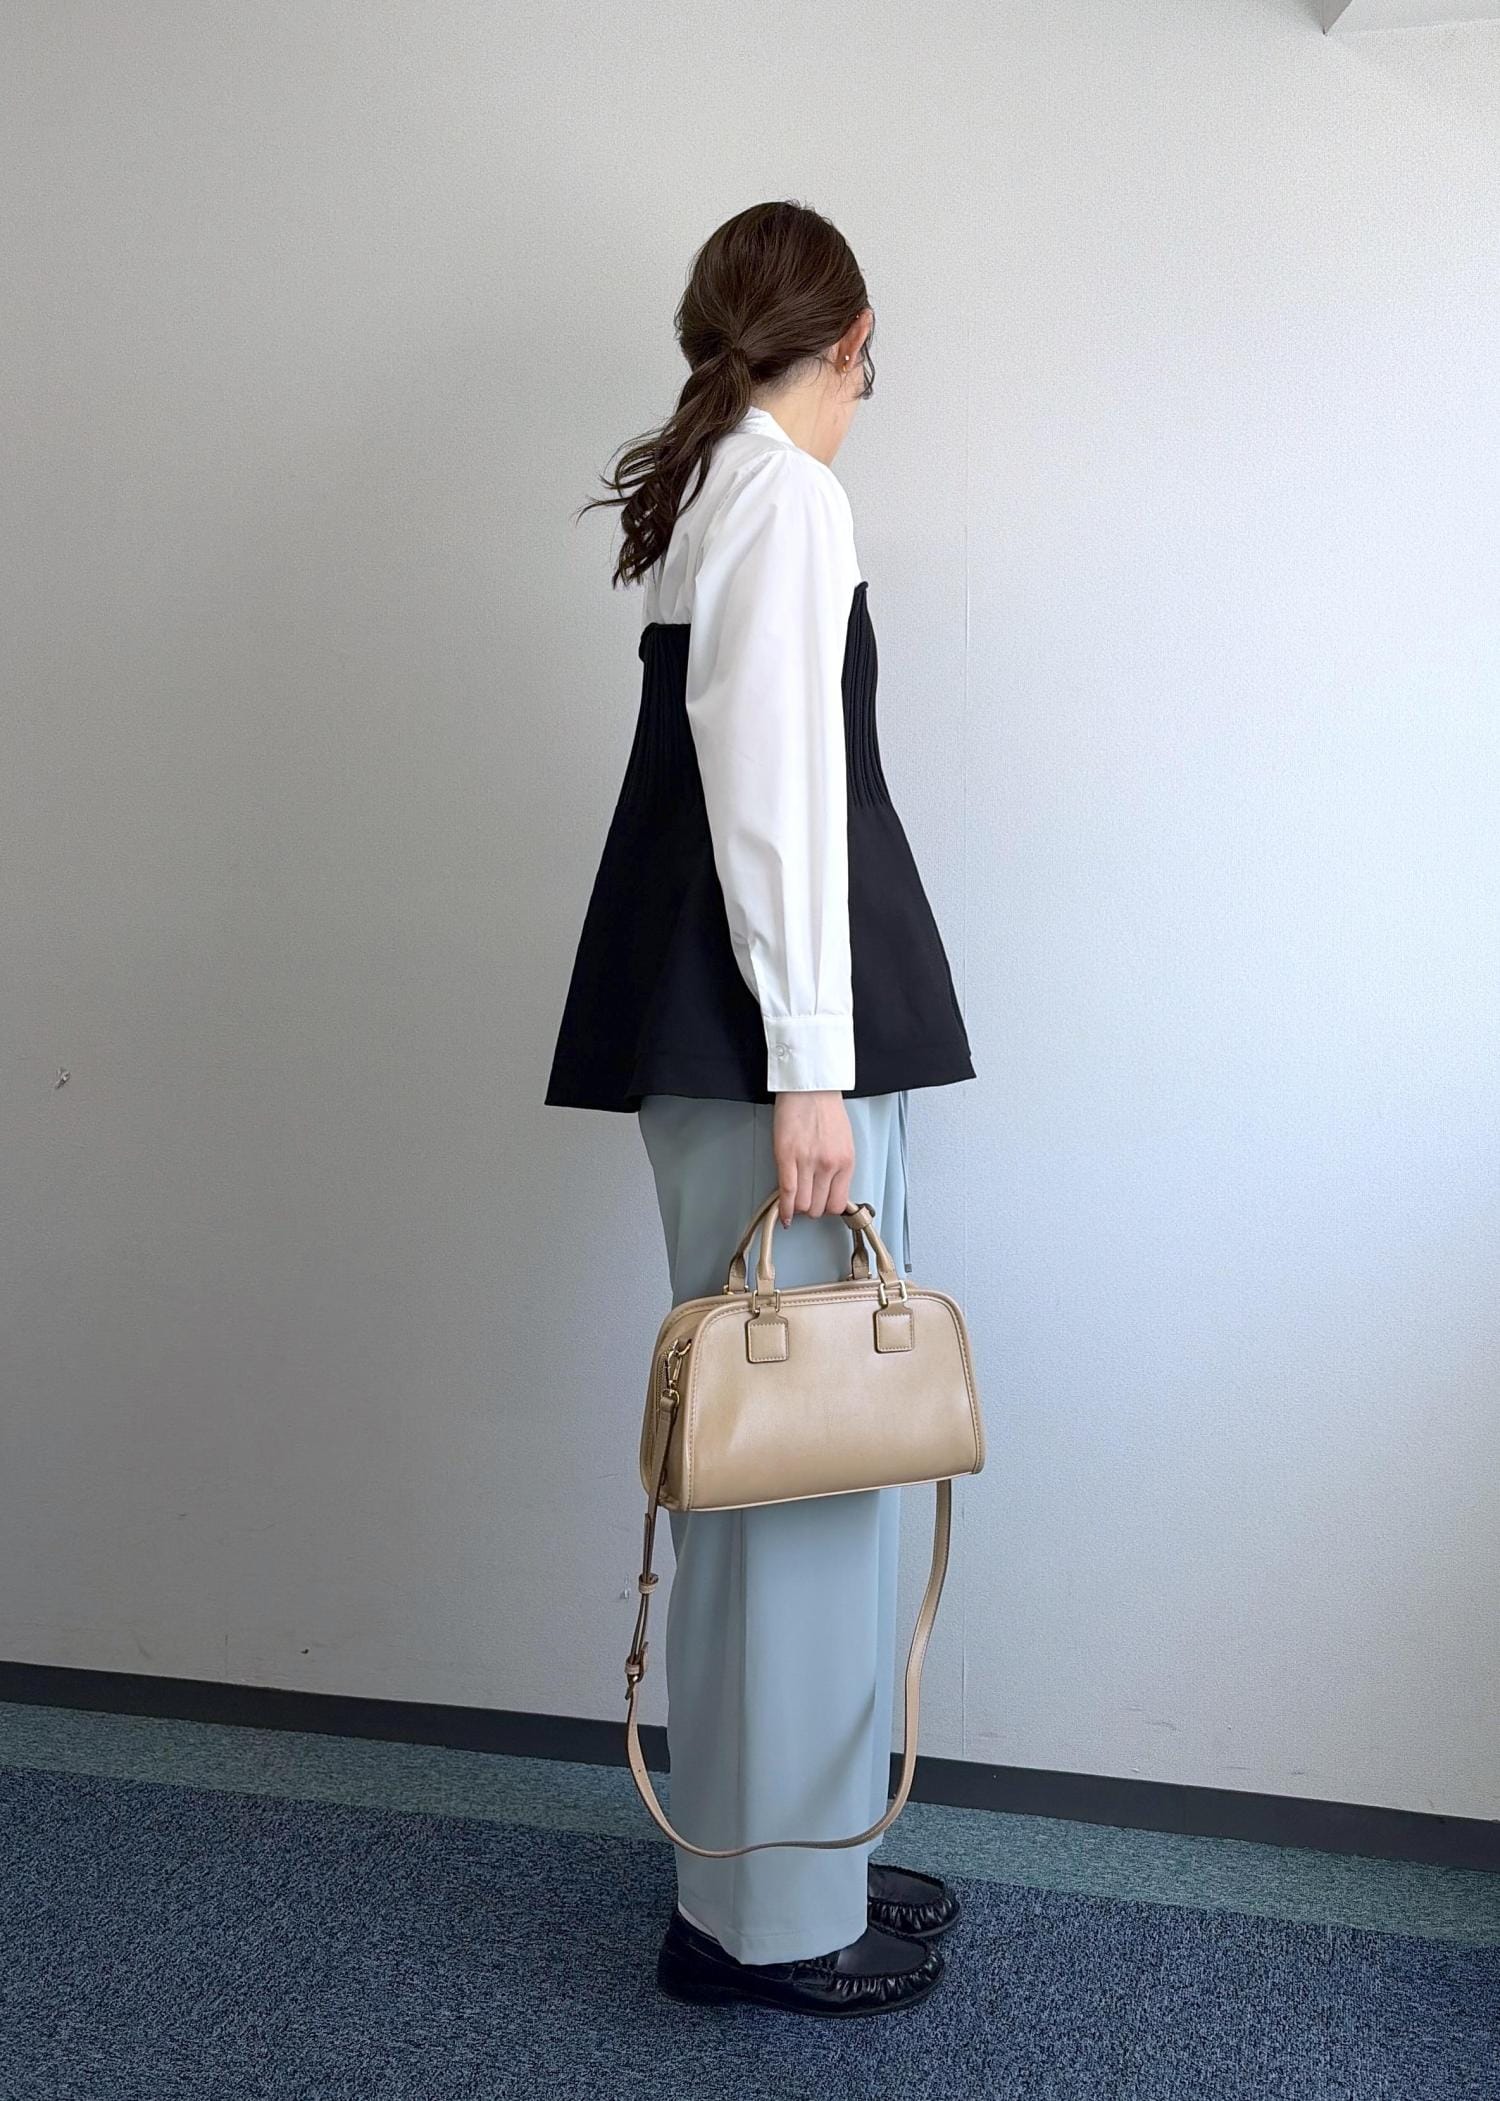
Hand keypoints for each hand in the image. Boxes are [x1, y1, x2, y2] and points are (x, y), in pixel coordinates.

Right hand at [771, 1090, 855, 1229]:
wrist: (810, 1087)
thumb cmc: (826, 1109)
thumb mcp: (844, 1142)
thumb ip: (839, 1167)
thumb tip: (829, 1189)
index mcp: (846, 1162)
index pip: (837, 1203)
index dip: (826, 1208)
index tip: (820, 1205)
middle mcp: (829, 1166)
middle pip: (818, 1207)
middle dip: (811, 1208)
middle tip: (805, 1201)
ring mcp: (807, 1162)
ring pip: (802, 1205)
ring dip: (797, 1208)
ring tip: (794, 1201)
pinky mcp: (786, 1157)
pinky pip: (786, 1192)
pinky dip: (783, 1208)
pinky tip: (782, 1214)